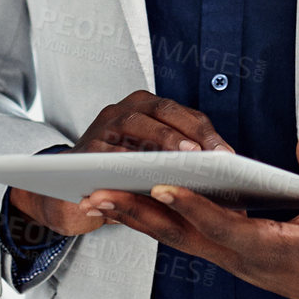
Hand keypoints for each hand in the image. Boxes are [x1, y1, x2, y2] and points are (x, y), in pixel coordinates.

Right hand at [8, 90, 234, 238]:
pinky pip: (110, 152)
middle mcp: (124, 109)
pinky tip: (149, 177)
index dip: (206, 132)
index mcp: (146, 108)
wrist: (70, 190)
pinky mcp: (86, 148)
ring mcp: (103, 126)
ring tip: (185, 160)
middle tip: (211, 156)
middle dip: (189, 133)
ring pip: (137, 125)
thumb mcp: (152, 163)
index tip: (228, 155)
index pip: (182, 113)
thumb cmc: (120, 175)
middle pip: (162, 111)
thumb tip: (223, 171)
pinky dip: (130, 162)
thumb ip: (179, 159)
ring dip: (162, 142)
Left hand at [75, 132, 298, 298]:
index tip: (163, 187)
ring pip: (177, 239)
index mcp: (272, 249)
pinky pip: (184, 237)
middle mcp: (243, 259)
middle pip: (183, 238)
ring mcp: (232, 259)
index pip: (225, 228)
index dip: (194, 208)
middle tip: (99, 196)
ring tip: (98, 198)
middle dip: (140, 216)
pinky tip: (130, 203)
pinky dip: (155, 221)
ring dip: (137, 220)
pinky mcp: (228, 253)